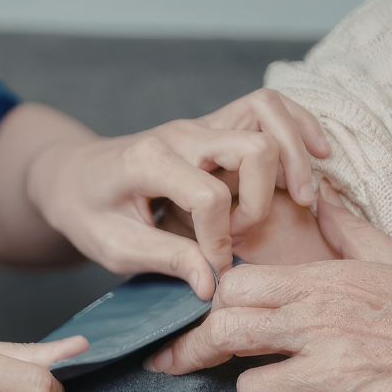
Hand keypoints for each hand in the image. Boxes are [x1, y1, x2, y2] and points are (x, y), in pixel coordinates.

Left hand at [26, 89, 329, 298]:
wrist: (73, 175)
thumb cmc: (87, 212)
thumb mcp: (112, 246)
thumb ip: (164, 260)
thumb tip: (212, 283)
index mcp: (147, 161)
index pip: (207, 196)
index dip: (218, 239)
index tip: (210, 268)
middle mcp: (180, 133)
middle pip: (253, 145)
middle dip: (262, 197)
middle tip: (246, 232)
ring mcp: (201, 125)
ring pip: (269, 111)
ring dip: (294, 154)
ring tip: (303, 198)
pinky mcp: (216, 127)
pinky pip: (268, 107)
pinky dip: (299, 125)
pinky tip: (318, 155)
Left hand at [145, 181, 391, 391]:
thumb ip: (346, 229)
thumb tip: (318, 196)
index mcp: (324, 284)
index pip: (234, 287)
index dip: (210, 305)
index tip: (201, 318)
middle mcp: (319, 326)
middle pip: (221, 334)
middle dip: (196, 354)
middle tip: (186, 366)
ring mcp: (333, 374)